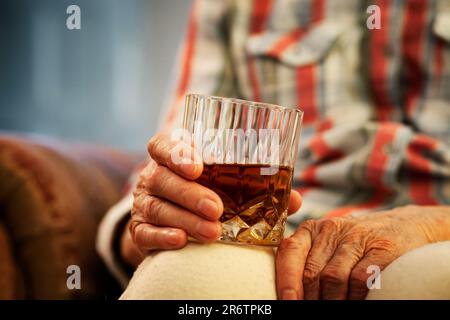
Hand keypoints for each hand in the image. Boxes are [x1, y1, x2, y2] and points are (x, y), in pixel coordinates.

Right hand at [121, 133, 302, 266]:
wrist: (171, 223)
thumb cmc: (205, 195)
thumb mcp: (224, 186)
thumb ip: (257, 190)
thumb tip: (296, 200)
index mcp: (171, 159)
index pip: (162, 145)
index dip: (176, 152)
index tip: (198, 167)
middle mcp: (153, 177)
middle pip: (162, 178)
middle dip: (190, 193)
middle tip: (217, 209)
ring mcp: (143, 204)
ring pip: (158, 207)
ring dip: (186, 219)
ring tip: (213, 232)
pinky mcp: (139, 230)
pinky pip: (144, 232)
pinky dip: (163, 236)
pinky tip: (182, 241)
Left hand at [276, 205, 449, 299]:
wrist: (403, 226)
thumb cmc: (357, 244)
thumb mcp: (329, 246)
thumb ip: (308, 263)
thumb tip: (292, 295)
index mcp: (312, 230)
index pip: (290, 252)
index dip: (286, 280)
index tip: (287, 301)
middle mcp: (331, 229)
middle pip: (311, 271)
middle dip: (309, 298)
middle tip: (310, 309)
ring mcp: (357, 237)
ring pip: (333, 278)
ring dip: (331, 301)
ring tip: (332, 307)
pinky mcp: (382, 248)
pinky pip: (360, 279)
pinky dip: (354, 297)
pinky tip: (354, 301)